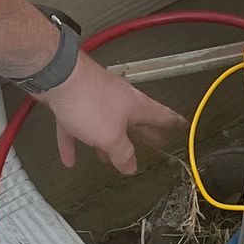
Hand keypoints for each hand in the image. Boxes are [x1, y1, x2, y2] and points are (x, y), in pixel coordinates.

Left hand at [42, 52, 184, 173]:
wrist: (58, 75)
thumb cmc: (92, 105)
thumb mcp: (111, 136)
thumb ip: (122, 153)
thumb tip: (131, 168)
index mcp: (136, 106)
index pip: (162, 115)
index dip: (174, 123)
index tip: (185, 126)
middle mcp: (119, 100)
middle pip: (135, 120)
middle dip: (144, 134)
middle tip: (155, 144)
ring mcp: (95, 99)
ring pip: (104, 124)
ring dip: (106, 141)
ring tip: (109, 159)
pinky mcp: (72, 101)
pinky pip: (75, 126)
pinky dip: (74, 141)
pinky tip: (69, 160)